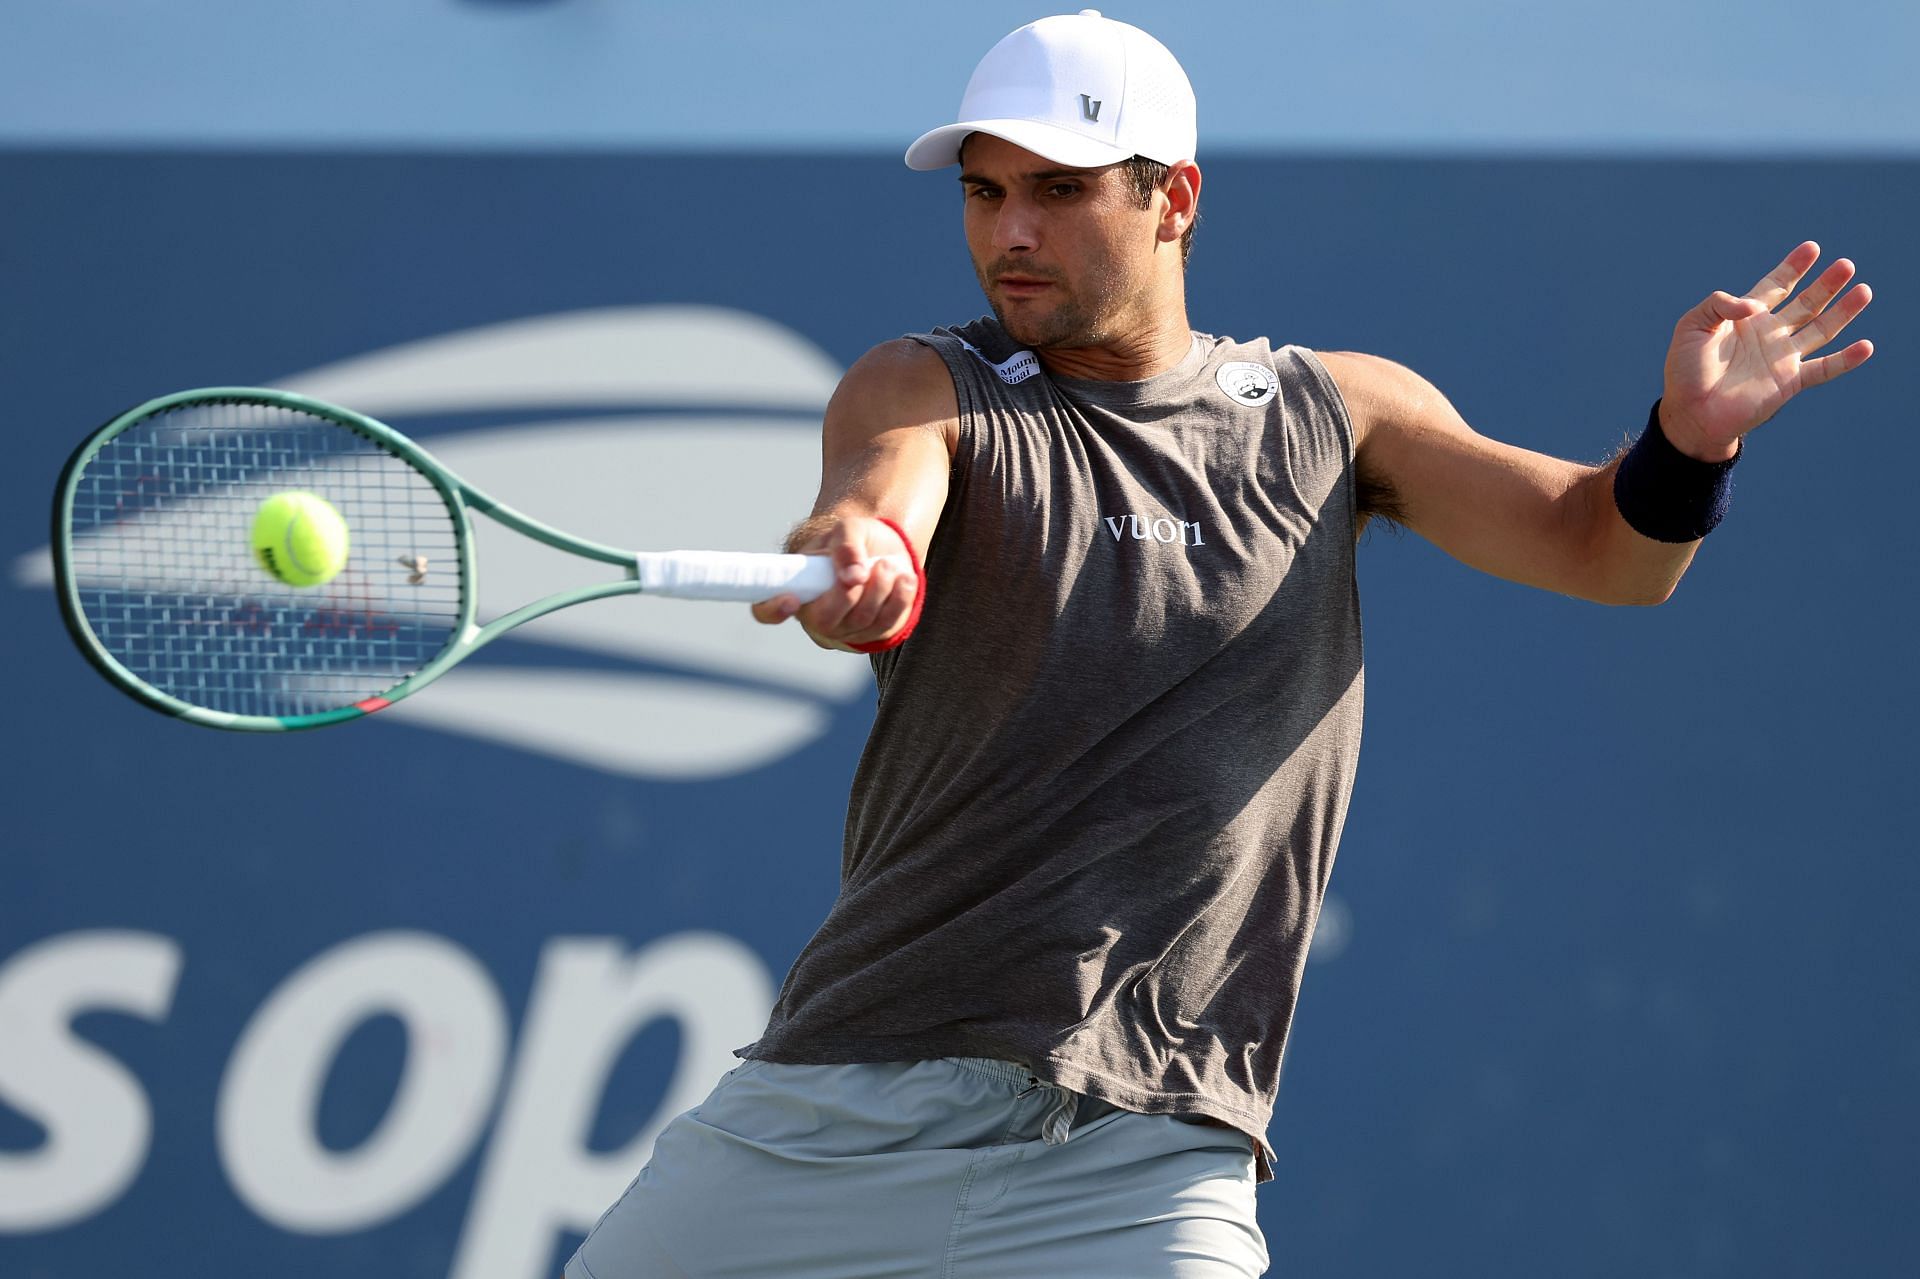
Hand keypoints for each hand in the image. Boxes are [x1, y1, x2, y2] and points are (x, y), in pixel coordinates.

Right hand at [749, 516, 918, 650]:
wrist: (883, 549)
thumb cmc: (854, 541)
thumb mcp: (847, 530)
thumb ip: (846, 546)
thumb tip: (854, 576)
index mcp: (795, 589)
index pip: (766, 610)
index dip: (773, 610)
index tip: (791, 599)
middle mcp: (815, 616)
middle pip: (825, 621)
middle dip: (850, 594)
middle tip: (870, 566)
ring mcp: (845, 630)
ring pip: (861, 621)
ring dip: (880, 588)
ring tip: (888, 563)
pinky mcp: (875, 634)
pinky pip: (888, 625)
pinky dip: (900, 598)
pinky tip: (904, 578)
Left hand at [1661, 242, 1874, 460]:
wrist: (1690, 413)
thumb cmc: (1686, 370)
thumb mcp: (1692, 326)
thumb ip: (1718, 304)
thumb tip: (1754, 306)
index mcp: (1746, 318)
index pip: (1776, 286)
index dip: (1793, 267)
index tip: (1812, 248)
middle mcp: (1769, 334)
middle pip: (1806, 303)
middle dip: (1826, 284)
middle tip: (1846, 265)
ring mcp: (1782, 357)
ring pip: (1821, 329)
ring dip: (1843, 311)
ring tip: (1864, 290)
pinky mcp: (1789, 382)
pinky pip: (1824, 369)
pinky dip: (1846, 360)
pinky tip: (1866, 346)